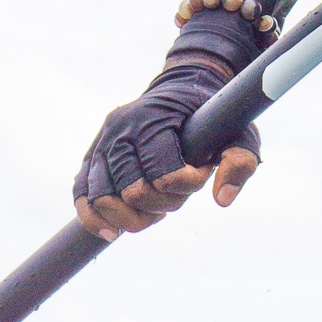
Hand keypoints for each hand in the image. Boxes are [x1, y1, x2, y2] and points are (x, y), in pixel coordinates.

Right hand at [73, 60, 260, 240]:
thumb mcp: (238, 131)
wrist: (182, 88)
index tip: (203, 174)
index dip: (187, 185)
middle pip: (132, 191)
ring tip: (155, 213)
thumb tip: (222, 199)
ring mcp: (102, 142)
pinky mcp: (92, 157)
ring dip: (131, 218)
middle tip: (180, 195)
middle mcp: (120, 128)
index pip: (163, 172)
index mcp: (153, 117)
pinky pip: (81, 195)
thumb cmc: (210, 114)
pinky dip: (94, 219)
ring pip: (102, 197)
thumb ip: (239, 161)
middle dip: (161, 205)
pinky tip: (114, 232)